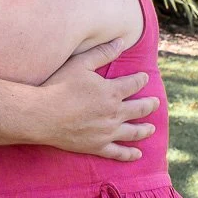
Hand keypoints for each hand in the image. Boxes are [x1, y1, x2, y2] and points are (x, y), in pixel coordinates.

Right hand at [37, 38, 158, 161]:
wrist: (42, 115)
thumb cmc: (59, 86)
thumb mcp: (80, 63)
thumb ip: (103, 53)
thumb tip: (122, 42)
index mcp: (112, 92)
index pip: (134, 84)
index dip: (141, 80)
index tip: (144, 78)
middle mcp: (114, 113)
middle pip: (139, 109)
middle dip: (149, 104)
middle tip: (156, 102)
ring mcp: (107, 132)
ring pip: (133, 132)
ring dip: (145, 129)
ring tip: (152, 128)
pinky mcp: (97, 147)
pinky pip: (118, 153)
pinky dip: (129, 154)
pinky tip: (137, 155)